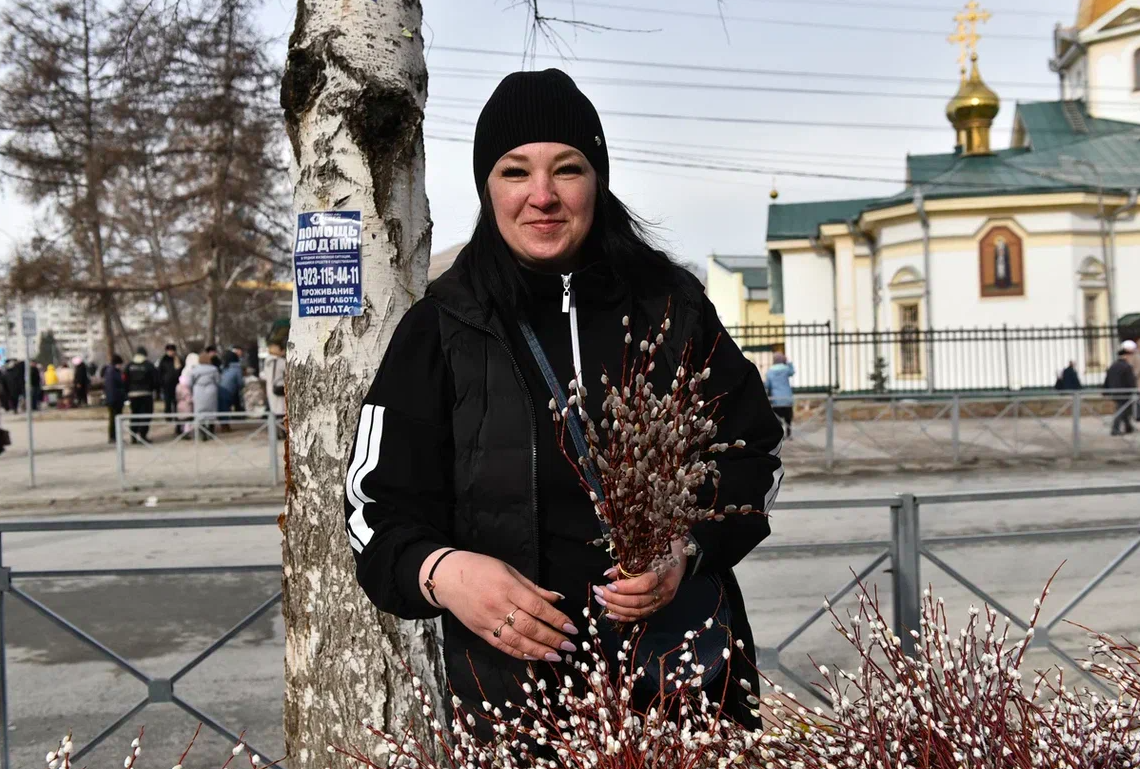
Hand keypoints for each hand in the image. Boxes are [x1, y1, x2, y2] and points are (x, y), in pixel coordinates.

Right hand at [426, 550, 579, 662]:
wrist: (446, 577)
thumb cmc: (480, 568)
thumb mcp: (508, 570)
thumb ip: (533, 587)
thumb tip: (557, 599)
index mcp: (507, 587)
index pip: (537, 607)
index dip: (556, 619)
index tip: (572, 627)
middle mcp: (498, 606)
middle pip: (529, 627)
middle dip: (552, 638)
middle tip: (569, 645)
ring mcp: (487, 621)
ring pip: (517, 641)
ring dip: (539, 650)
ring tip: (556, 656)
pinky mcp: (479, 632)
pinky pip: (502, 645)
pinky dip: (519, 653)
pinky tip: (533, 656)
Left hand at [593, 539, 686, 622]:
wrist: (681, 557)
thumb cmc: (661, 550)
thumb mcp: (646, 551)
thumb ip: (627, 564)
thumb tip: (608, 575)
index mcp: (663, 574)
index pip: (643, 585)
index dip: (625, 587)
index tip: (608, 584)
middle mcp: (664, 591)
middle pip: (638, 601)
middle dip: (615, 598)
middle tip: (598, 592)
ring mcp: (662, 601)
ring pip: (637, 611)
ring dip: (616, 608)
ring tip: (601, 600)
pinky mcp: (658, 607)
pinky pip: (640, 616)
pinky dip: (624, 616)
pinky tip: (610, 613)